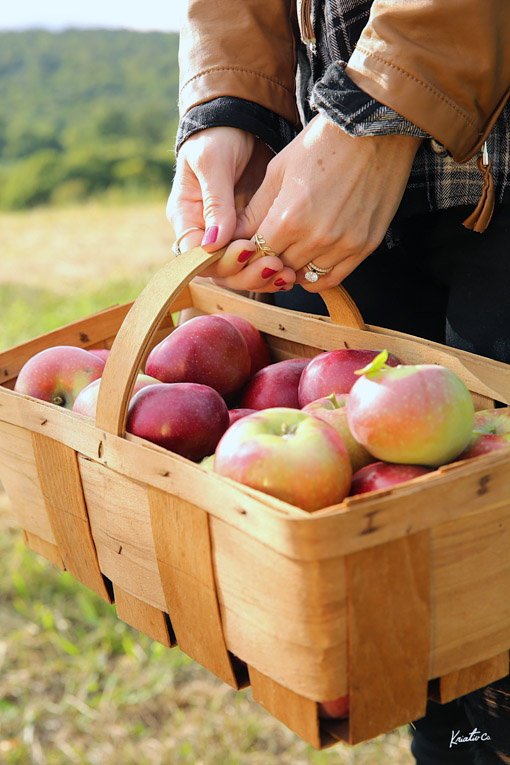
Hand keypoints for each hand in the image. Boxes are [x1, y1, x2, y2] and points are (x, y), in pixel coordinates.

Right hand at [167, 127, 295, 291]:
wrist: (243, 121)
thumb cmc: (219, 135)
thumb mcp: (212, 161)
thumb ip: (215, 202)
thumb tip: (214, 244)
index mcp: (186, 217)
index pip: (195, 256)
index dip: (219, 261)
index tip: (246, 250)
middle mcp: (205, 234)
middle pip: (220, 272)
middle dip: (246, 274)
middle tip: (273, 264)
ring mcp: (229, 238)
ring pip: (241, 273)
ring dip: (262, 277)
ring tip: (286, 271)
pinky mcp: (252, 236)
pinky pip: (259, 262)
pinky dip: (273, 270)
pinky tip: (291, 270)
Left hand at [235, 113, 421, 290]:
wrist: (374, 128)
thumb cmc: (321, 144)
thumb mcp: (277, 172)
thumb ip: (255, 211)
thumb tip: (230, 237)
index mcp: (288, 218)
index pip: (256, 253)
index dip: (249, 249)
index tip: (249, 242)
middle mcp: (316, 238)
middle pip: (279, 267)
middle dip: (269, 258)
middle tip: (269, 246)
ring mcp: (343, 245)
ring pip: (304, 277)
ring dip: (293, 268)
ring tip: (290, 250)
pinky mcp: (365, 246)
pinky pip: (333, 278)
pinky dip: (317, 275)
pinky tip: (309, 262)